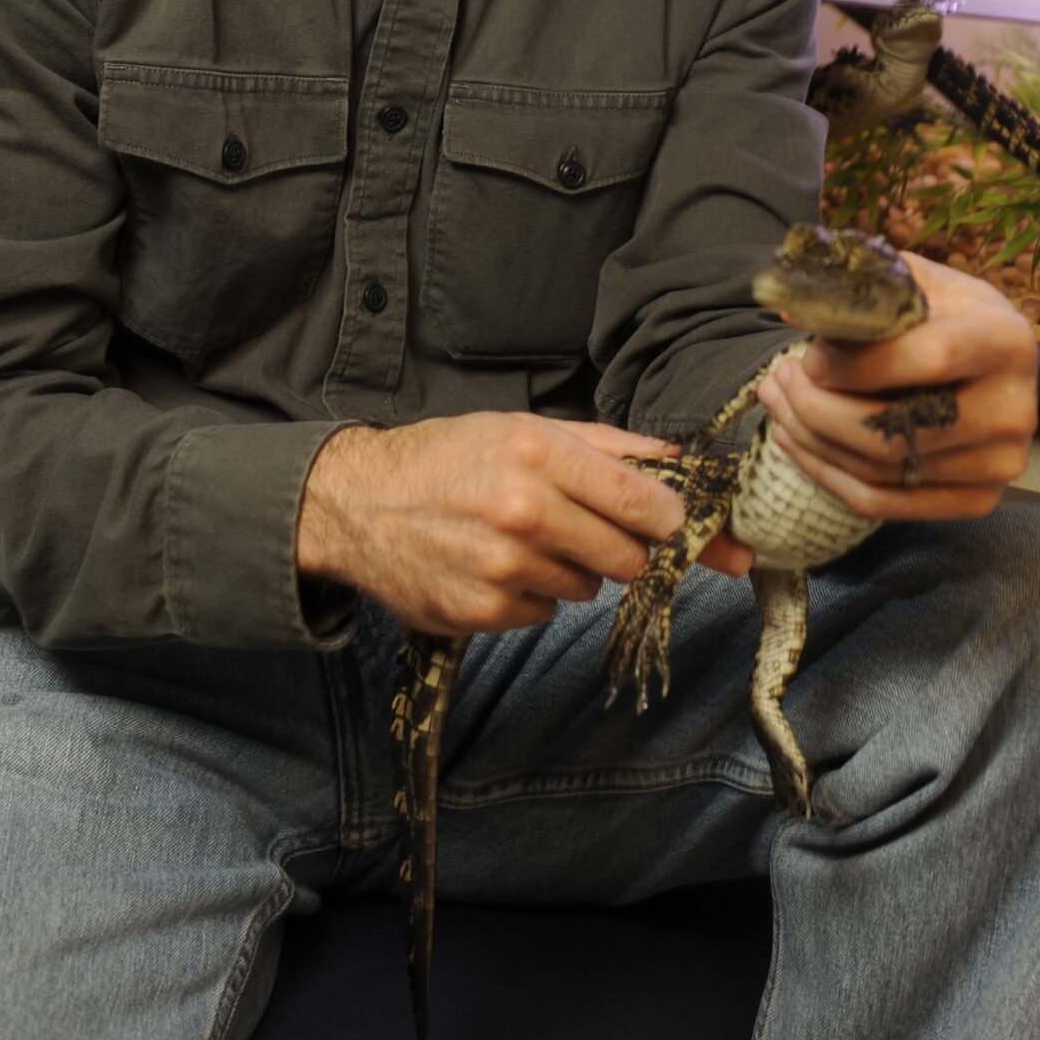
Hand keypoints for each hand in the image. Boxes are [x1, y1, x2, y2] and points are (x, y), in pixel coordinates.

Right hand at [297, 411, 753, 633]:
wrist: (359, 502)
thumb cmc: (449, 456)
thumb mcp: (524, 428)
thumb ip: (608, 446)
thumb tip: (680, 461)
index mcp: (540, 454)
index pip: (644, 504)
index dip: (670, 519)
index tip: (670, 522)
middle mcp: (524, 511)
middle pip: (628, 555)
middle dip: (622, 545)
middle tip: (587, 526)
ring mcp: (502, 567)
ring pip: (590, 586)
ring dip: (572, 567)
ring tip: (525, 538)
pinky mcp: (483, 610)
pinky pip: (546, 611)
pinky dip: (533, 594)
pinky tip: (496, 565)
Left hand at [756, 250, 1036, 522]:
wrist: (992, 359)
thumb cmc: (946, 313)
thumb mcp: (917, 282)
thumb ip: (862, 291)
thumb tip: (791, 312)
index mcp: (1004, 341)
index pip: (930, 360)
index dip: (859, 365)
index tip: (809, 358)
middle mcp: (1013, 409)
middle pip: (897, 428)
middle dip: (818, 407)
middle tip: (779, 380)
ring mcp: (998, 463)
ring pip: (881, 467)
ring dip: (812, 439)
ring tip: (778, 404)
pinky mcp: (977, 500)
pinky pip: (883, 503)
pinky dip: (828, 474)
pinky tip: (795, 440)